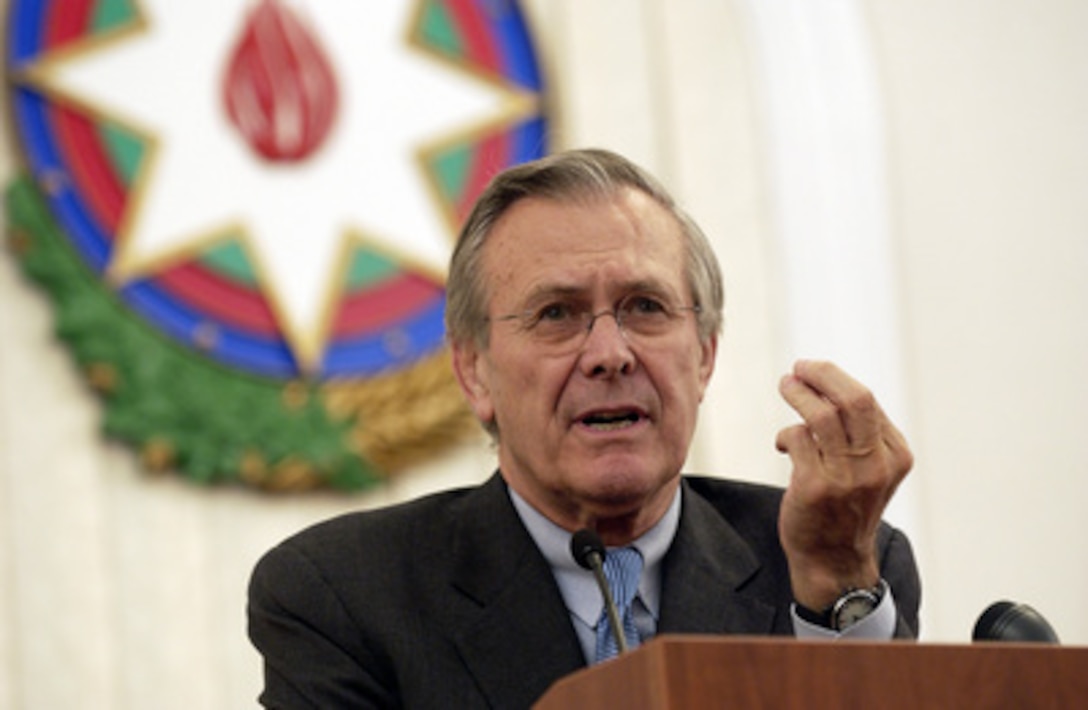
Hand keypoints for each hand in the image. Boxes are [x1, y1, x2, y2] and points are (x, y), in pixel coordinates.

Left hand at [775, 360, 911, 609]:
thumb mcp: (870, 470)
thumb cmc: (846, 507)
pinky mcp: (815, 487)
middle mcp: (876, 464)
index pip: (867, 401)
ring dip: (798, 394)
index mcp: (896, 455)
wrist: (834, 559)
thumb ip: (860, 434)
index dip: (835, 380)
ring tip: (785, 385)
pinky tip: (783, 444)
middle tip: (799, 367)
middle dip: (822, 374)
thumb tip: (827, 384)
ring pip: (822, 415)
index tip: (813, 371)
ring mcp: (847, 477)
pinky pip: (796, 438)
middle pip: (853, 399)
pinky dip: (786, 434)